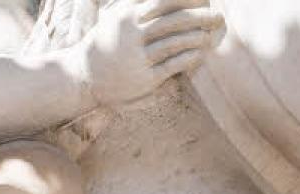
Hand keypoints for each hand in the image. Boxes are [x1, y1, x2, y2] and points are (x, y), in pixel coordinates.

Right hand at [71, 0, 223, 107]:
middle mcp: (132, 35)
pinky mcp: (144, 79)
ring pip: (178, 42)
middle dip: (202, 17)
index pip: (165, 1)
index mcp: (127, 17)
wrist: (81, 78)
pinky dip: (190, 57)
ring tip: (209, 35)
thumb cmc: (104, 44)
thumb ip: (135, 4)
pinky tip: (198, 53)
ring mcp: (138, 58)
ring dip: (199, 37)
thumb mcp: (114, 18)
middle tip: (217, 17)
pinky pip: (174, 64)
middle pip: (176, 20)